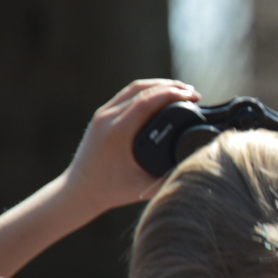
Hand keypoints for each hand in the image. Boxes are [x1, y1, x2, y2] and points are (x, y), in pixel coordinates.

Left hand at [64, 79, 200, 212]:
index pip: (148, 101)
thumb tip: (198, 163)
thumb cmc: (111, 191)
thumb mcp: (145, 186)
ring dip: (159, 85)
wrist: (79, 191)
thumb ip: (171, 175)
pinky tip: (160, 95)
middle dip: (171, 87)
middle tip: (194, 93)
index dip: (174, 94)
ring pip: (134, 88)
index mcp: (117, 132)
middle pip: (143, 89)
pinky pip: (127, 95)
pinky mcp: (101, 116)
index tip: (195, 97)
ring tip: (181, 90)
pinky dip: (147, 91)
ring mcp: (102, 115)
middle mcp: (108, 118)